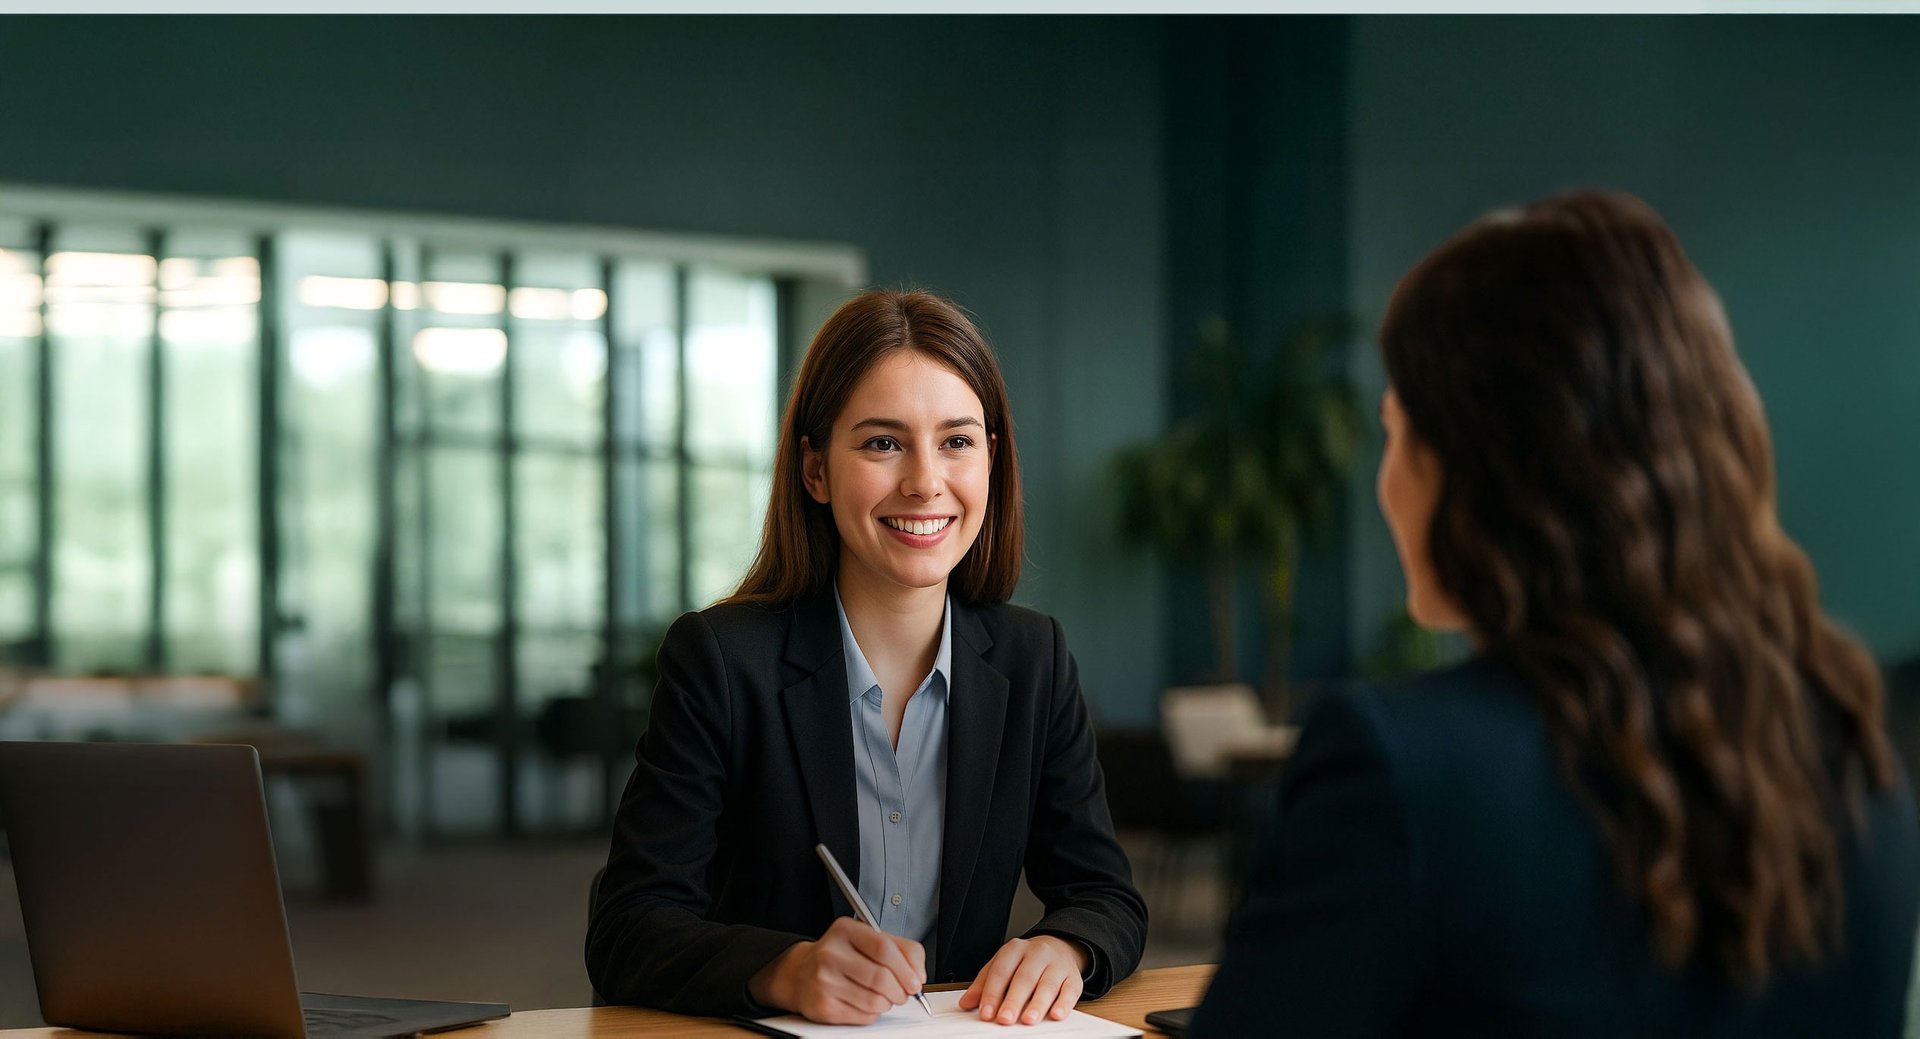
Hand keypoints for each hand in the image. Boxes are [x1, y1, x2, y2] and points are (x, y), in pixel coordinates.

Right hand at [748, 916, 926, 1024]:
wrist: (800, 973)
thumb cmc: (841, 956)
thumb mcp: (869, 939)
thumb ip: (901, 949)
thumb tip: (918, 974)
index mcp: (845, 930)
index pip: (884, 948)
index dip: (906, 968)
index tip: (916, 981)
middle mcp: (831, 953)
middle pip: (881, 977)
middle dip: (901, 990)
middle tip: (904, 993)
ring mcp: (824, 981)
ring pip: (875, 1000)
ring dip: (888, 1003)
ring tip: (884, 996)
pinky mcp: (823, 1006)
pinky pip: (863, 1016)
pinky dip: (873, 1013)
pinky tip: (866, 1003)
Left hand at [958, 935, 1088, 1024]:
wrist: (1059, 947)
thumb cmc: (1026, 962)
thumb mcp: (1002, 965)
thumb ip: (984, 984)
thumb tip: (966, 1003)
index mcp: (1015, 949)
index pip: (1001, 971)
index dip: (993, 993)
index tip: (986, 1013)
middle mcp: (1037, 954)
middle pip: (1024, 977)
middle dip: (1014, 1000)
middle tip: (1005, 1019)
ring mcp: (1057, 965)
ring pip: (1048, 984)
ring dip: (1038, 1004)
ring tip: (1028, 1020)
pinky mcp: (1074, 977)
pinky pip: (1070, 990)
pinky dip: (1064, 1004)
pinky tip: (1056, 1014)